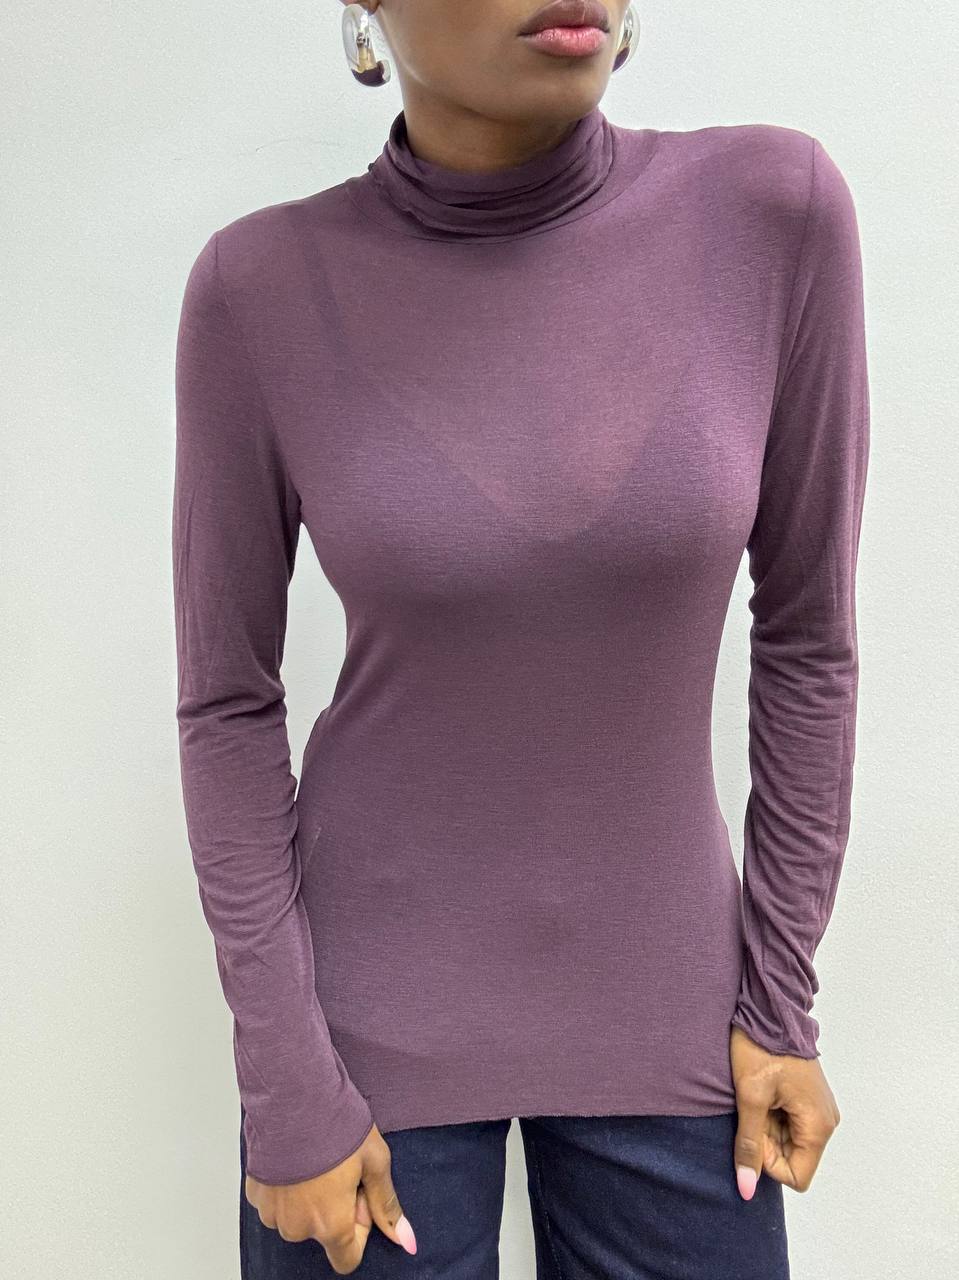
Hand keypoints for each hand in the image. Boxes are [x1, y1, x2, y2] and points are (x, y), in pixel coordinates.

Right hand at [244, 1123, 416, 1274]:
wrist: (293, 1093)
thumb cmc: (335, 1124)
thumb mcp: (375, 1161)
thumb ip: (387, 1206)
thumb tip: (407, 1241)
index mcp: (331, 1225)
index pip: (347, 1259)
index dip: (360, 1228)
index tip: (359, 1195)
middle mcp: (297, 1228)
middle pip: (322, 1233)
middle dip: (334, 1207)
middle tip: (341, 1167)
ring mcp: (272, 1212)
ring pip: (297, 1216)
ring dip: (309, 1197)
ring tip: (317, 1157)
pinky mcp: (255, 1193)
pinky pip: (277, 1201)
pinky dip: (288, 1185)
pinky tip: (297, 1155)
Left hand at [729, 1024, 840, 1199]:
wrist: (770, 1009)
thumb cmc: (761, 1049)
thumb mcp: (750, 1098)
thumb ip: (749, 1145)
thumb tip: (746, 1189)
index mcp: (819, 1126)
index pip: (797, 1177)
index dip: (768, 1163)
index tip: (753, 1131)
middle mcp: (825, 1121)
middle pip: (792, 1158)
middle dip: (765, 1142)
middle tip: (750, 1109)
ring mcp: (818, 1109)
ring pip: (787, 1140)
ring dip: (766, 1127)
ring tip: (755, 1097)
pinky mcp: (808, 1098)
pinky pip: (789, 1123)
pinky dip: (770, 1115)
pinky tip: (761, 1092)